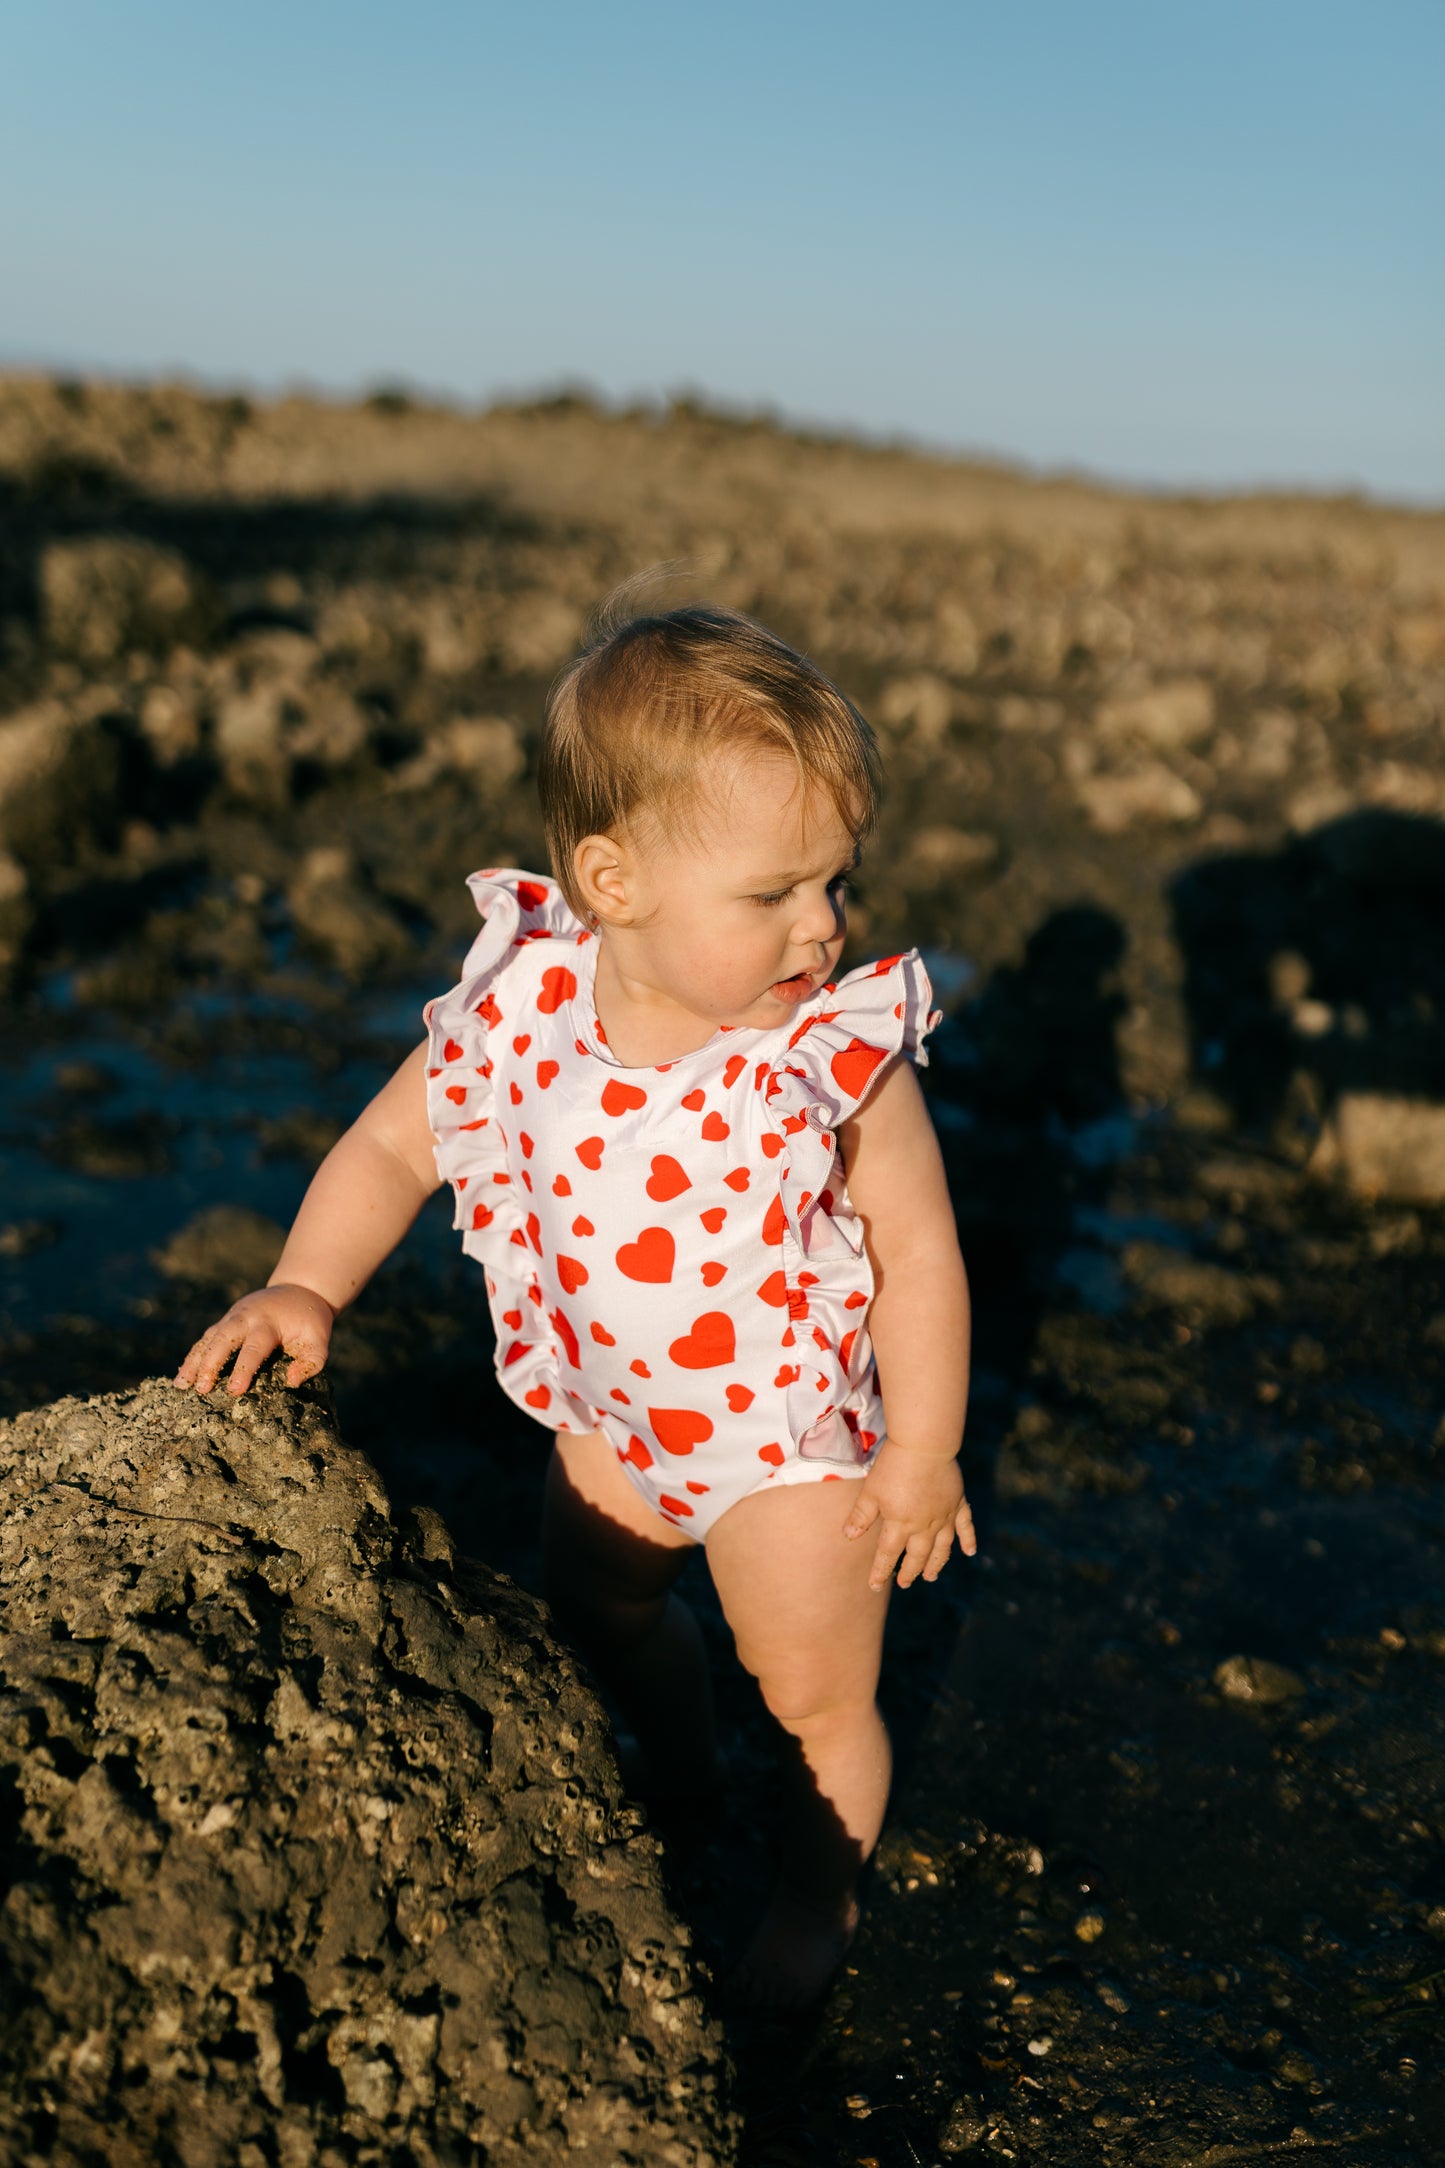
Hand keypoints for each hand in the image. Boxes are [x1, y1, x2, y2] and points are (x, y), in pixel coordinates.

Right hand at [174, 1283, 334, 1396]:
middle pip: (223, 1340)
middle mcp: (246, 1318)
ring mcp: (232, 1318)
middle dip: (210, 1365)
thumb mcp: (320, 1340)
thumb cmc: (309, 1321)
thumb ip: (311, 1362)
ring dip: (194, 1361)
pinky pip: (206, 1338)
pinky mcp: (226, 1321)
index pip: (253, 1348)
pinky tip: (183, 1376)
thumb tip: (291, 1381)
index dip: (243, 1369)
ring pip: (208, 1338)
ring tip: (181, 1385)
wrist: (299, 1290)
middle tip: (200, 1389)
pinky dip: (194, 1355)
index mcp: (269, 1323)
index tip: (234, 1391)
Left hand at [842, 1438, 976, 1591]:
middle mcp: (924, 1526)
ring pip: (941, 1547)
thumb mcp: (871, 1491)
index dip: (880, 1571)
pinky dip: (968, 1540)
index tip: (874, 1586)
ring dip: (936, 1564)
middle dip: (910, 1572)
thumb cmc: (893, 1466)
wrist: (924, 1445)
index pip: (888, 1554)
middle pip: (917, 1555)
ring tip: (931, 1576)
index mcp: (900, 1524)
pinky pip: (966, 1526)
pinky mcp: (958, 1503)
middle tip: (904, 1583)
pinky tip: (970, 1552)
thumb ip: (861, 1516)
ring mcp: (944, 1516)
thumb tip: (848, 1537)